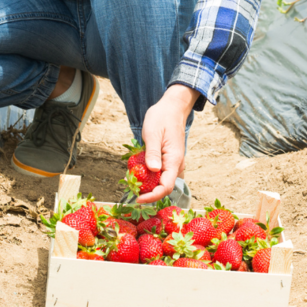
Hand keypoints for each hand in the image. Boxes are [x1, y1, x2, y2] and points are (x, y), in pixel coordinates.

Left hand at [139, 84, 199, 203]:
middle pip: (163, 187)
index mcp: (174, 160)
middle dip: (147, 191)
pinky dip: (148, 174)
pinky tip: (138, 168)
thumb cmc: (162, 118)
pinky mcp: (168, 160)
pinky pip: (159, 173)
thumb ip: (152, 153)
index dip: (152, 196)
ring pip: (161, 181)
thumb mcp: (153, 133)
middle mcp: (176, 164)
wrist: (172, 107)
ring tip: (132, 177)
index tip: (137, 198)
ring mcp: (173, 163)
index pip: (166, 187)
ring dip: (147, 183)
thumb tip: (153, 171)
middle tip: (131, 187)